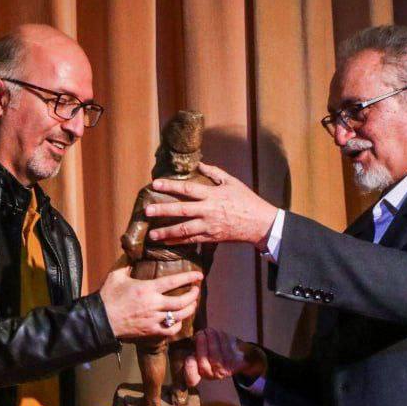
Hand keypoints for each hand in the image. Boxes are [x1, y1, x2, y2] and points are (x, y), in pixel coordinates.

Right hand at [98, 263, 201, 340]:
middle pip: (182, 301)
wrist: (101, 320)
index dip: (189, 278)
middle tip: (197, 290)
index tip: (199, 275)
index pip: (174, 281)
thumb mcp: (116, 276)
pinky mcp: (151, 331)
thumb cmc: (108, 297)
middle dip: (194, 295)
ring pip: (179, 316)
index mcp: (147, 289)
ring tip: (193, 303)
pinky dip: (178, 324)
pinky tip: (179, 319)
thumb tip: (132, 253)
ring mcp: (154, 320)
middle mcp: (154, 305)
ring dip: (190, 309)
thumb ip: (126, 263)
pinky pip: (170, 330)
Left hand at [144, 163, 277, 247]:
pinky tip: (167, 241)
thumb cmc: (246, 200)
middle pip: (181, 210)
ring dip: (167, 232)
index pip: (187, 189)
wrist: (260, 223)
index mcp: (212, 195)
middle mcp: (208, 210)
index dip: (170, 186)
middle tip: (147, 211)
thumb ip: (214, 172)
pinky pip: (192, 240)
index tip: (155, 184)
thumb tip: (199, 164)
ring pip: (184, 229)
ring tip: (152, 234)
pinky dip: (179, 241)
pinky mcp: (212, 237)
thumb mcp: (232, 182)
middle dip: (163, 210)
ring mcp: (209, 226)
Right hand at [182, 328, 266, 385]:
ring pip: (215, 354)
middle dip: (201, 344)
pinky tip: (219, 332)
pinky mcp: (233, 365)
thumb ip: (196, 347)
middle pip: (202, 361)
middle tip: (201, 333)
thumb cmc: (216, 350)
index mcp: (200, 372)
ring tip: (209, 330)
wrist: (239, 356)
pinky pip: (225, 349)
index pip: (192, 378)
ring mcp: (223, 371)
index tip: (190, 356)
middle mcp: (211, 375)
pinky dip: (221, 338)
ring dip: (211, 338)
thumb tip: (194, 338)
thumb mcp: (204, 350)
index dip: (190, 369)